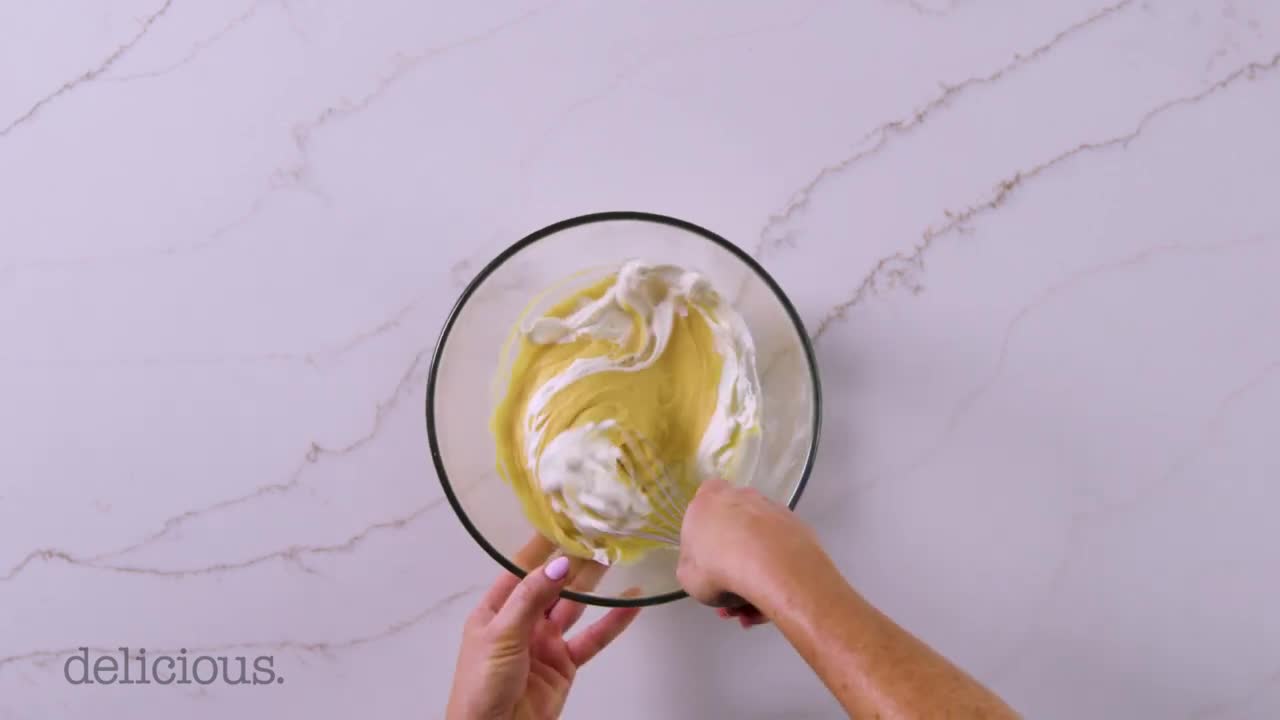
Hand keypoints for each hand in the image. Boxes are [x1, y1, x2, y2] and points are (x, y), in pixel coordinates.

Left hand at [446, 537, 639, 719]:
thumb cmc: (482, 686)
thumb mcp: (502, 634)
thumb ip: (531, 598)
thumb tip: (559, 563)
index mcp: (496, 609)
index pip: (521, 568)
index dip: (542, 544)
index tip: (564, 518)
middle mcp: (521, 621)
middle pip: (552, 584)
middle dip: (574, 560)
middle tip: (599, 533)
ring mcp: (545, 642)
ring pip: (575, 605)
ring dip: (595, 583)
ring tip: (616, 555)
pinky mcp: (564, 664)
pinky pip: (592, 638)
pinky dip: (613, 621)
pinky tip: (631, 603)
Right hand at [677, 478, 825, 621]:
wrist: (772, 566)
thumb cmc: (718, 568)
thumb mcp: (687, 577)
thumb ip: (692, 565)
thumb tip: (703, 566)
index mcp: (707, 501)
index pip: (703, 503)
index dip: (705, 532)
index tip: (708, 561)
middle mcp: (741, 497)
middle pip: (733, 531)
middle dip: (731, 568)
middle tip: (732, 603)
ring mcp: (772, 510)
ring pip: (758, 547)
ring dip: (754, 578)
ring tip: (752, 613)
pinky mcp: (798, 526)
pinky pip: (780, 554)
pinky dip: (775, 576)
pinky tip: (771, 603)